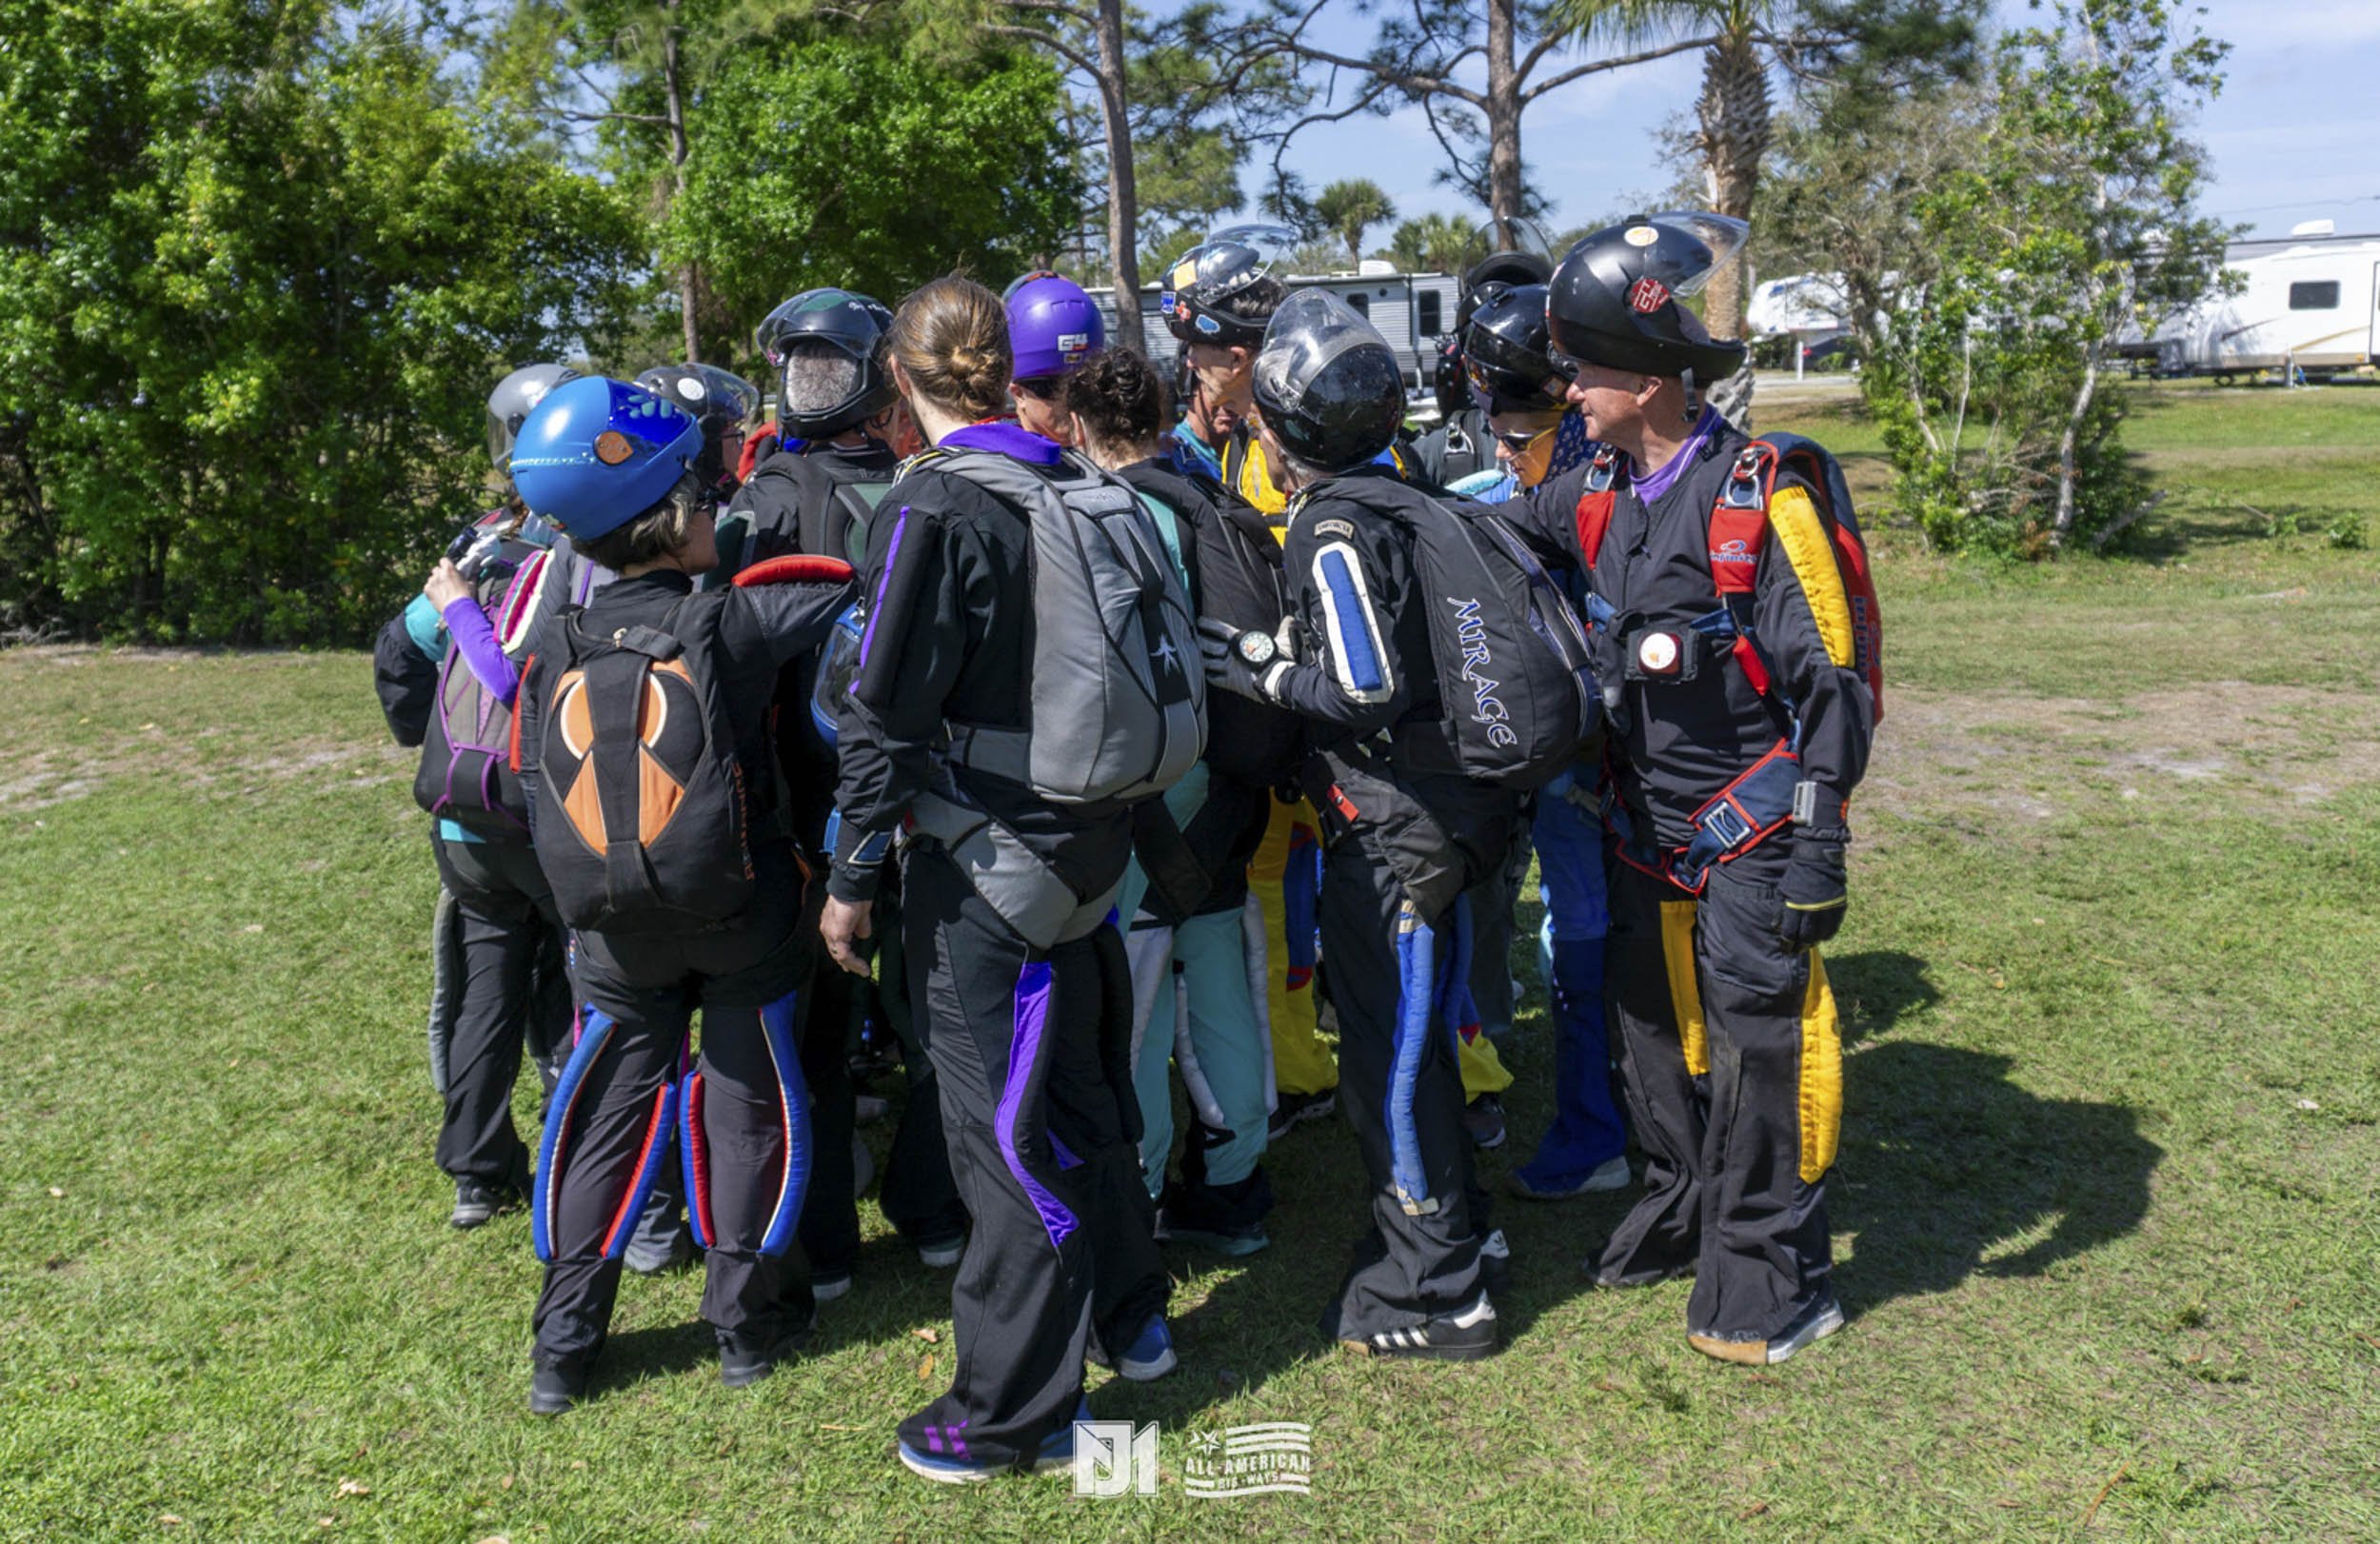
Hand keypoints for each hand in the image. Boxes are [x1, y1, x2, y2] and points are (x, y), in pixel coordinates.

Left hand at [424, 558, 471, 611]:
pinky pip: (427, 587)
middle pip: (436, 569)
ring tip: (442, 590)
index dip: (446, 565)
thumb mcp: (471, 585)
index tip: (448, 569)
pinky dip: (431, 590)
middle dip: (440, 573)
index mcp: (449, 569)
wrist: (458, 610)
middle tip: (445, 581)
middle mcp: (439, 573)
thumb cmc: (466, 597)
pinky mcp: (427, 590)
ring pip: (431, 578)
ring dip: (435, 582)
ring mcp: (431, 582)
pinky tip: (437, 596)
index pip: (443, 560)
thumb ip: (470, 577)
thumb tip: (474, 573)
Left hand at [819, 895, 873, 976]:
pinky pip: (844, 953)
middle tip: (859, 971)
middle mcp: (827, 929)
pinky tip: (863, 966)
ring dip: (853, 964)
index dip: (845, 955)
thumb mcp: (860, 914)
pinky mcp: (837, 934)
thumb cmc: (857, 895)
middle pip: (835, 951)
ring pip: (839, 955)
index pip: (835, 944)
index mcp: (831, 924)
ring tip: (863, 971)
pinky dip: (855, 962)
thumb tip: (864, 935)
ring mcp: (830, 932)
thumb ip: (861, 926)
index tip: (853, 964)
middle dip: (848, 963)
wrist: (853, 886)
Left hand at [1197, 617, 1279, 703]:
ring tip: (1194, 655)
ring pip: (1207, 661)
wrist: (1278, 679)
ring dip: (1201, 658)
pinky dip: (1208, 675)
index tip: (1199, 621)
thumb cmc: (1280, 658)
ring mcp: (1229, 668)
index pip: (1220, 629)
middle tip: (1192, 637)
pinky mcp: (1230, 682)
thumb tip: (1290, 618)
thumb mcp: (1283, 640)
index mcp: (1241, 640)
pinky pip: (1213, 678)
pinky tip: (1204, 673)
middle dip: (1200, 641)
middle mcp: (1231, 653)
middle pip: (1208, 645)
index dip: (1209, 625)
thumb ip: (1284, 628)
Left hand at [1777, 837, 1847, 951]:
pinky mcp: (1839, 908)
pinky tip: (1821, 936)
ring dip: (1813, 942)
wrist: (1817, 860)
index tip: (1785, 949)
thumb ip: (1779, 911)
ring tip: (1808, 944)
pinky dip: (1827, 935)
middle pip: (1806, 938)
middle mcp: (1812, 911)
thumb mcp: (1782, 892)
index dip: (1787, 944)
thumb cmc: (1796, 876)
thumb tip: (1777, 929)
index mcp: (1795, 907)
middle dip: (1800, 947)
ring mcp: (1827, 910)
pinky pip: (1834, 928)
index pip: (1790, 934)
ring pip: (1821, 935)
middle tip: (1796, 950)